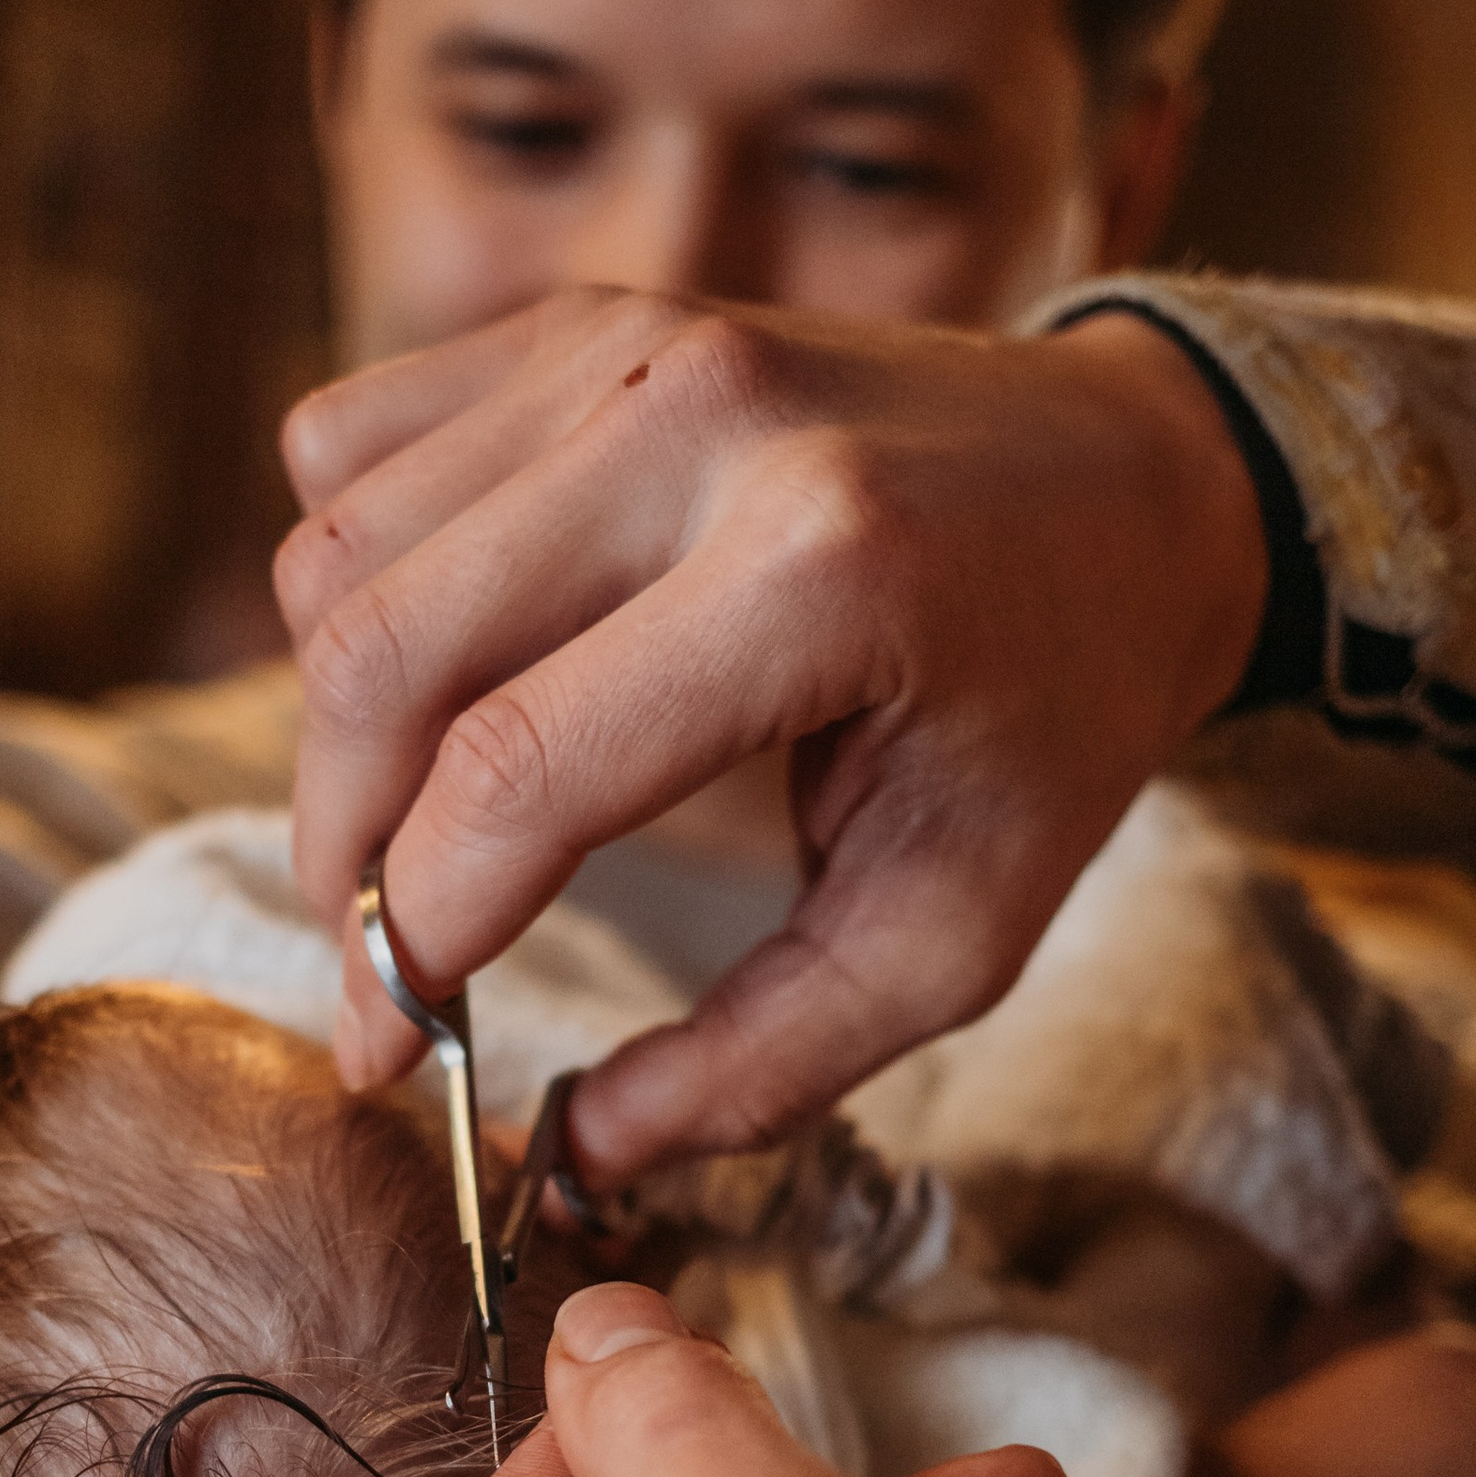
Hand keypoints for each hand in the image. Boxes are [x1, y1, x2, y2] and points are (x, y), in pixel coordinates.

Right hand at [277, 294, 1263, 1181]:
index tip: (384, 1053)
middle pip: (384, 655)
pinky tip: (440, 668)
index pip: (516, 773)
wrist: (1140, 482)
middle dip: (341, 845)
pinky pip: (352, 449)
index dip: (411, 943)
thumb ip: (765, 1063)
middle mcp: (700, 420)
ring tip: (415, 828)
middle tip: (380, 960)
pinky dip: (349, 580)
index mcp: (819, 571)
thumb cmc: (1054, 713)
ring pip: (336, 552)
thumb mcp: (957, 931)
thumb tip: (573, 1156)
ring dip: (335, 723)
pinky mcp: (583, 320)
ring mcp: (628, 343)